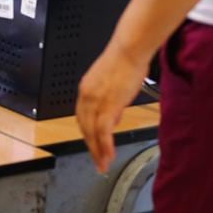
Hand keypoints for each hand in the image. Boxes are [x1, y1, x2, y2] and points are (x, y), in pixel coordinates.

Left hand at [75, 39, 150, 172]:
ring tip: (104, 164)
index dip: (88, 133)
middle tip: (98, 160)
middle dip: (91, 146)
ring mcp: (96, 101)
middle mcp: (86, 95)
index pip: (83, 117)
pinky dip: (105, 146)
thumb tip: (114, 116)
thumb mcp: (114, 82)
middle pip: (85, 127)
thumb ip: (111, 100)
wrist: (129, 48)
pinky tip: (109, 155)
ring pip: (92, 132)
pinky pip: (103, 131)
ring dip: (98, 151)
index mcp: (86, 88)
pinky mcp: (108, 105)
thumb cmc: (126, 60)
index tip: (94, 144)